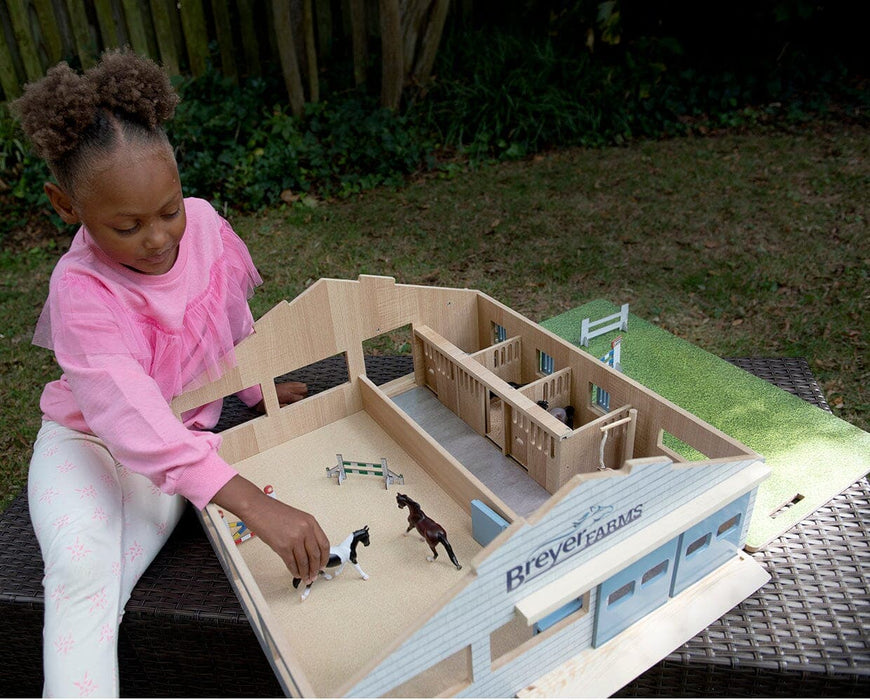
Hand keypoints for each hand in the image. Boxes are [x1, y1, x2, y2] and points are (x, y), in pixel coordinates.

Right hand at [213, 475, 328, 583]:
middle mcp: (305, 530)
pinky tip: (296, 573)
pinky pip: (292, 563)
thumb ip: (306, 532)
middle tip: (315, 575)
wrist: (256, 508)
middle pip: (315, 555)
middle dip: (316, 568)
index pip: (324, 544)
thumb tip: (310, 550)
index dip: (325, 557)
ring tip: (306, 578)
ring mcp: (294, 538)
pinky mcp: (282, 546)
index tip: (323, 564)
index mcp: (310, 521)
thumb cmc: (272, 512)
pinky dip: (295, 571)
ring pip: (304, 562)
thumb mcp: (297, 518)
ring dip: (306, 572)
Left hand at [252, 380, 307, 413]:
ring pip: (298, 385)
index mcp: (286, 396)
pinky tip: (298, 386)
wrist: (257, 395)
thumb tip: (290, 408)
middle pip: (301, 389)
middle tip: (303, 398)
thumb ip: (283, 408)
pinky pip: (293, 383)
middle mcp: (287, 389)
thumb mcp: (273, 409)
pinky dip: (297, 384)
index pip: (299, 398)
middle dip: (304, 394)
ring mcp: (285, 386)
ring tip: (303, 391)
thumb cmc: (264, 403)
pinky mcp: (283, 384)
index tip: (302, 404)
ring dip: (301, 388)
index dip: (301, 401)